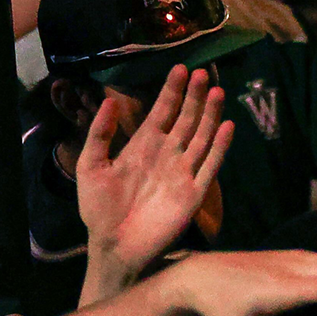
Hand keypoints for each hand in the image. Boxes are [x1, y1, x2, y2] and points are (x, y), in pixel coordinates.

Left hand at [78, 65, 233, 285]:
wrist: (114, 246)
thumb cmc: (99, 209)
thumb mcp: (90, 166)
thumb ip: (100, 134)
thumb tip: (110, 100)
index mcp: (144, 146)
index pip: (163, 111)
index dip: (172, 91)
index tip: (181, 69)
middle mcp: (168, 154)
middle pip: (187, 119)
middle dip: (195, 96)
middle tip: (204, 73)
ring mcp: (183, 173)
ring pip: (202, 137)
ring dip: (210, 115)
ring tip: (217, 91)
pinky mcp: (194, 193)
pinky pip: (210, 166)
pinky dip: (219, 147)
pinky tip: (226, 127)